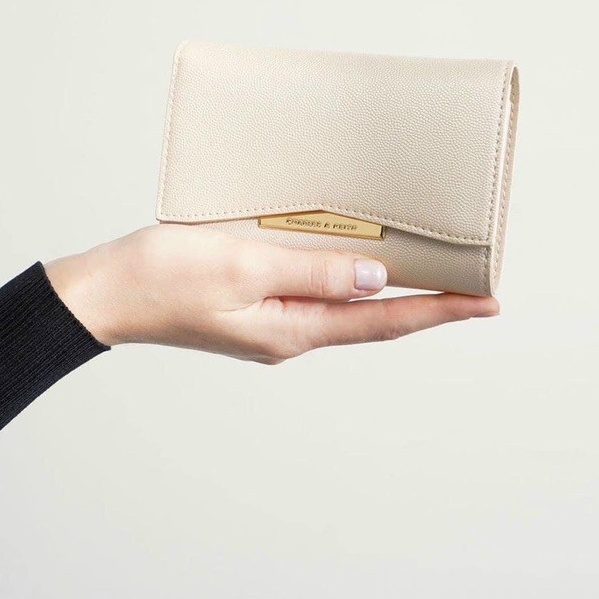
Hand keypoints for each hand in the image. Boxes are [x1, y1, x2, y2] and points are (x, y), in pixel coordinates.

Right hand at [45, 225, 498, 363]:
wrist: (111, 291)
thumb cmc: (167, 277)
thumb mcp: (245, 267)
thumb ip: (312, 272)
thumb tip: (375, 280)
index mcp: (293, 329)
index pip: (384, 321)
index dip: (440, 312)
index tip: (487, 303)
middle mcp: (290, 333)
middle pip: (373, 320)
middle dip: (427, 307)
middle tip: (472, 291)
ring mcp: (273, 323)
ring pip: (346, 308)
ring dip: (389, 296)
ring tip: (428, 279)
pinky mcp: (256, 306)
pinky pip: (316, 295)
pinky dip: (347, 282)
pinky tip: (355, 266)